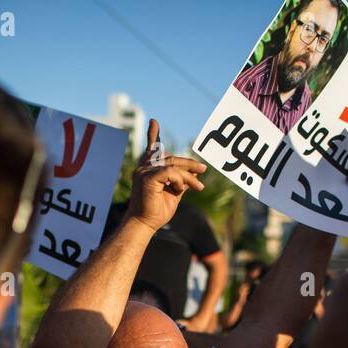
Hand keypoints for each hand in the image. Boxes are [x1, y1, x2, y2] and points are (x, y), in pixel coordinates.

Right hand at [125, 119, 206, 233]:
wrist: (145, 225)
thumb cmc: (157, 212)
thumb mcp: (173, 193)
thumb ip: (180, 181)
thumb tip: (193, 173)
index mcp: (147, 170)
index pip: (152, 149)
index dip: (153, 135)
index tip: (154, 122)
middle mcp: (143, 168)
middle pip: (171, 158)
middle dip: (189, 164)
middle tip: (203, 170)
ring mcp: (143, 171)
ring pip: (173, 166)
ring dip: (188, 177)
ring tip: (199, 187)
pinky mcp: (147, 177)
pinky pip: (170, 172)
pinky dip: (179, 181)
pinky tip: (180, 190)